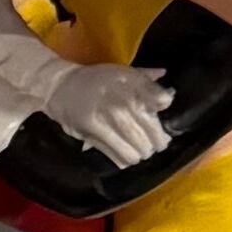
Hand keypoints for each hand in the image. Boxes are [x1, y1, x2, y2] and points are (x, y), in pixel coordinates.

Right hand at [27, 53, 177, 171]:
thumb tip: (170, 95)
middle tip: (156, 145)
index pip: (162, 101)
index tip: (162, 124)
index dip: (164, 116)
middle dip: (156, 142)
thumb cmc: (96, 80)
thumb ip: (147, 82)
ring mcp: (109, 117)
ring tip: (141, 152)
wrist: (61, 86)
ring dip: (141, 152)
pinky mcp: (94, 132)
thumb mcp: (123, 73)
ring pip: (138, 147)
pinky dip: (126, 158)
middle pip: (152, 131)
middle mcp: (124, 99)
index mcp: (133, 82)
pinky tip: (127, 156)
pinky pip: (120, 154)